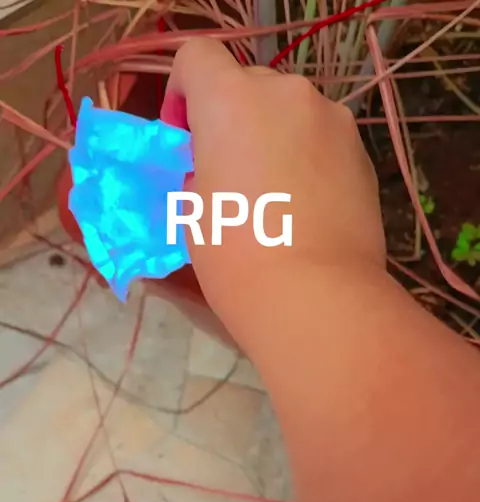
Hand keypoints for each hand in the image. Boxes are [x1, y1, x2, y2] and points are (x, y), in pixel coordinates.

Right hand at [162, 38, 385, 336]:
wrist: (314, 295)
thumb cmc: (235, 255)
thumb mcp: (191, 211)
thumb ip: (197, 170)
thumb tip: (212, 171)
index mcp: (230, 99)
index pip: (197, 57)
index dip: (183, 92)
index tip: (185, 140)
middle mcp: (286, 93)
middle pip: (248, 85)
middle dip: (232, 120)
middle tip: (228, 176)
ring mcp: (331, 120)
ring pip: (291, 113)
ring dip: (274, 138)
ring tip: (273, 197)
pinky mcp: (360, 153)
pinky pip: (322, 141)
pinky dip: (308, 160)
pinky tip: (305, 209)